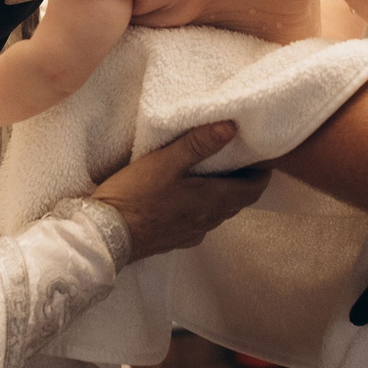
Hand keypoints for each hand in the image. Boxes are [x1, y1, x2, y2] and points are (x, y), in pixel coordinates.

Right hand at [90, 122, 268, 263]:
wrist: (106, 236)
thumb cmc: (134, 197)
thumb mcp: (165, 162)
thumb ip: (198, 144)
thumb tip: (231, 127)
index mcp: (213, 201)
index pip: (253, 190)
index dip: (261, 173)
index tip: (261, 156)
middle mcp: (208, 221)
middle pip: (238, 201)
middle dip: (243, 181)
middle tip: (239, 158)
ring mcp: (191, 233)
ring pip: (218, 212)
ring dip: (222, 194)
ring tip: (214, 172)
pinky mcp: (174, 240)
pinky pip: (199, 222)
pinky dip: (203, 207)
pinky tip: (187, 197)